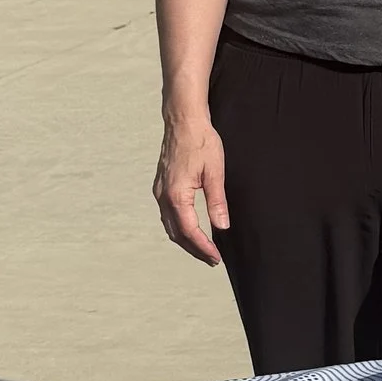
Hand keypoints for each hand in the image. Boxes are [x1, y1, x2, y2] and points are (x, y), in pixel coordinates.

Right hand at [155, 112, 229, 264]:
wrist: (183, 120)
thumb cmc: (201, 142)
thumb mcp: (215, 172)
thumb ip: (217, 202)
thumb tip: (222, 227)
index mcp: (176, 195)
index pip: (190, 231)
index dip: (203, 248)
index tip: (216, 258)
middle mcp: (163, 196)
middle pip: (177, 234)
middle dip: (194, 249)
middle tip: (212, 259)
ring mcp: (159, 191)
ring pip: (170, 225)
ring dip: (185, 240)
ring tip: (203, 249)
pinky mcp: (161, 186)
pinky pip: (167, 214)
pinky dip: (179, 227)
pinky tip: (190, 229)